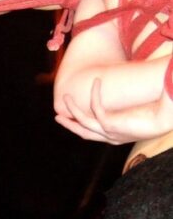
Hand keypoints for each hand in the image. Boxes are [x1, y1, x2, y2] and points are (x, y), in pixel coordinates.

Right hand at [56, 78, 172, 143]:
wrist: (167, 117)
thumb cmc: (159, 112)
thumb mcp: (141, 111)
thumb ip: (131, 106)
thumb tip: (128, 92)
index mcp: (117, 135)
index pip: (94, 132)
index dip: (82, 124)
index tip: (73, 116)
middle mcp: (111, 137)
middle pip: (83, 132)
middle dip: (70, 124)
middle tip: (57, 116)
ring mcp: (110, 133)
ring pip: (83, 123)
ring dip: (73, 110)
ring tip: (65, 98)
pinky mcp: (111, 125)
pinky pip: (96, 109)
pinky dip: (94, 95)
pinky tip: (97, 82)